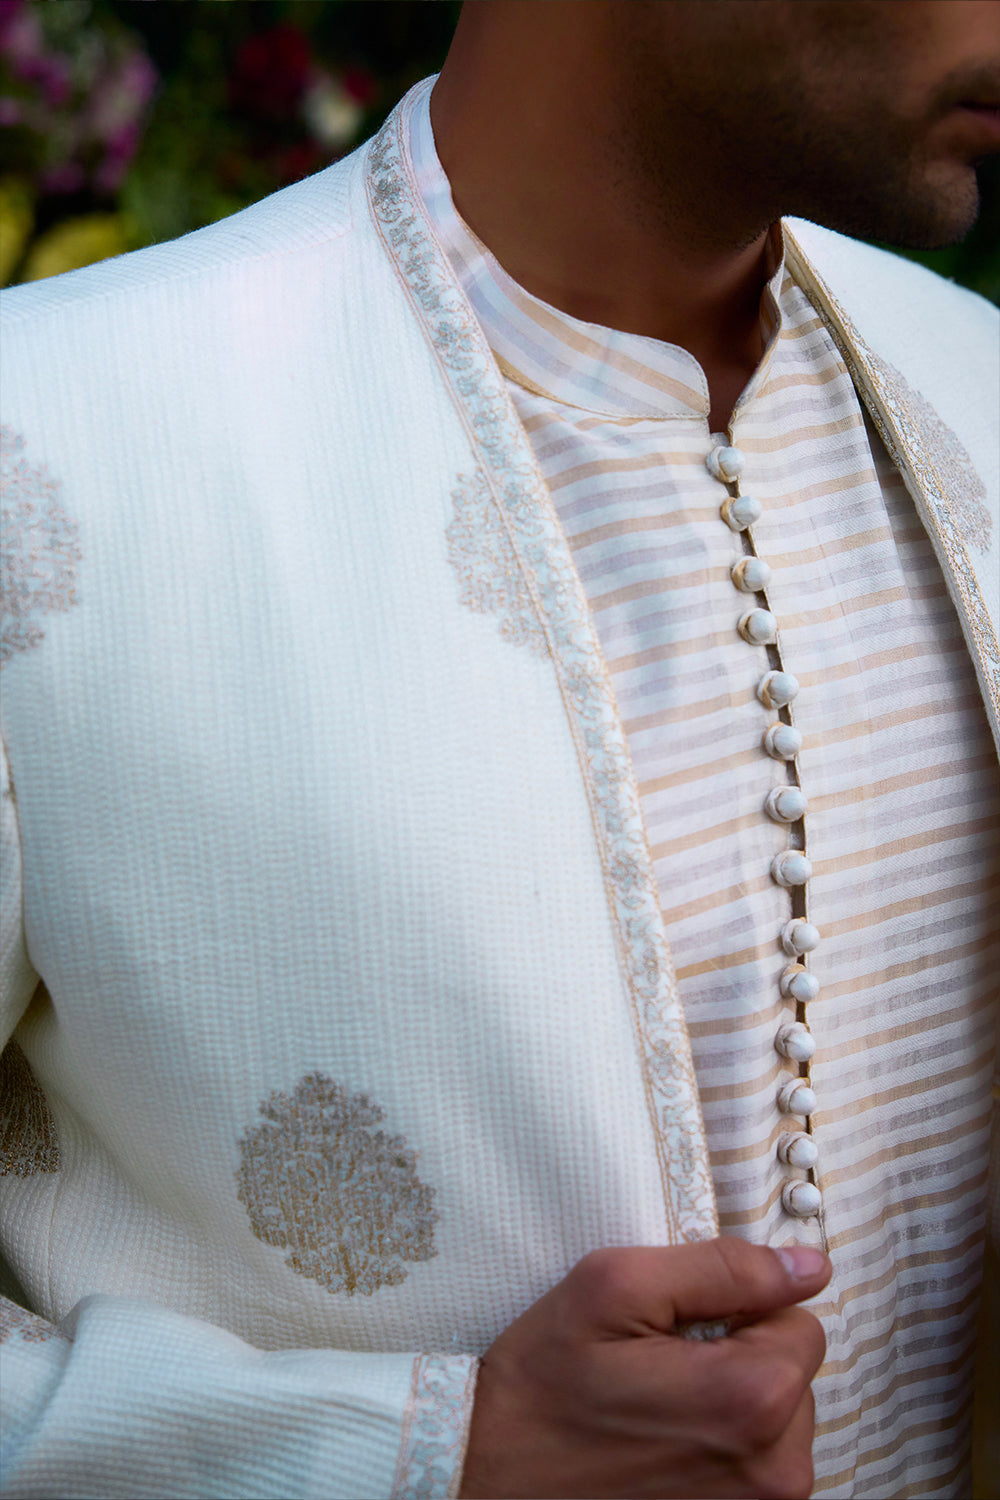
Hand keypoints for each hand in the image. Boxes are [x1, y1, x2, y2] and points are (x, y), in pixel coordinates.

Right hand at [459, 1236, 831, 1498]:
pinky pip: (757, 1460)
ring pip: (781, 1418)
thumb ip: (723, 1268)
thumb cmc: (545, 1379)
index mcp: (752, 1397)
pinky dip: (720, 1442)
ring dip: (732, 1400)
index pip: (801, 1318)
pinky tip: (662, 1440)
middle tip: (658, 1362)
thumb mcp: (618, 1285)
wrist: (490, 1472)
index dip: (741, 1305)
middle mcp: (775, 1468)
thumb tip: (810, 1268)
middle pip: (795, 1372)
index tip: (680, 1324)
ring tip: (656, 1404)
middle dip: (739, 1353)